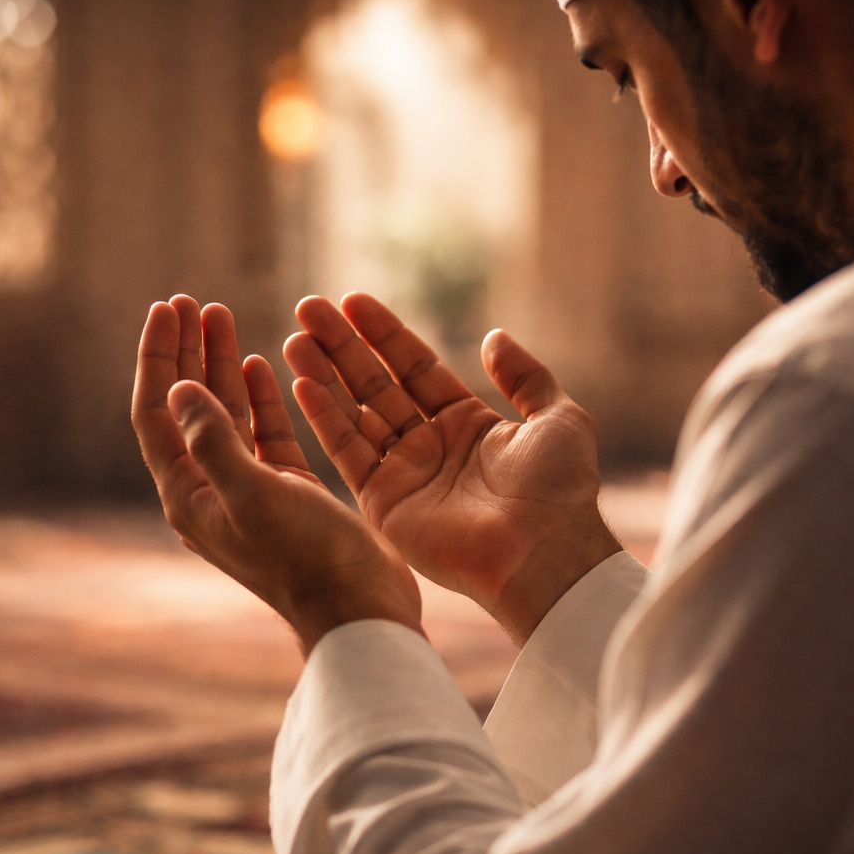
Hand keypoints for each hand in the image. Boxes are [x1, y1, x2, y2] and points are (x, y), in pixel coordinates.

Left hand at [132, 295, 420, 653]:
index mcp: (190, 495)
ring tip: (221, 313)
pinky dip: (260, 396)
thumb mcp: (253, 495)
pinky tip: (260, 362)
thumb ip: (212, 440)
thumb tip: (180, 389)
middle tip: (190, 301)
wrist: (357, 609)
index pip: (158, 413)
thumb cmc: (306, 558)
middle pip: (187, 406)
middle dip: (185, 351)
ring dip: (220, 363)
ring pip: (226, 414)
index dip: (158, 357)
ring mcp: (250, 491)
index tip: (166, 306)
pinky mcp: (288, 492)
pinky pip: (264, 433)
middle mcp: (212, 491)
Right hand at [284, 293, 620, 644]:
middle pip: (377, 385)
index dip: (385, 335)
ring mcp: (405, 475)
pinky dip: (325, 419)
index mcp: (468, 425)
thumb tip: (494, 337)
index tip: (352, 301)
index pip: (416, 368)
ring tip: (295, 337)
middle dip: (342, 347)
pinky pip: (349, 454)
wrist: (544, 552)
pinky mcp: (384, 505)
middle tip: (308, 308)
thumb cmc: (559, 490)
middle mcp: (431, 447)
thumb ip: (525, 376)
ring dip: (324, 376)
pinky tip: (302, 382)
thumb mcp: (558, 418)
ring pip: (355, 414)